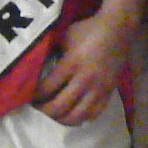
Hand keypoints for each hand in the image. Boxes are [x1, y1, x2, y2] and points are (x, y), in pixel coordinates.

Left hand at [34, 9, 128, 125]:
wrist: (118, 29)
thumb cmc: (88, 30)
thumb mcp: (64, 36)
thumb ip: (52, 52)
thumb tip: (38, 67)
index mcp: (71, 64)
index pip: (47, 88)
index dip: (35, 96)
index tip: (30, 95)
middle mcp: (85, 80)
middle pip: (60, 107)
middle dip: (45, 111)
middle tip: (39, 107)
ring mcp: (99, 88)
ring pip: (77, 116)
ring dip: (62, 119)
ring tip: (55, 113)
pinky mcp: (109, 92)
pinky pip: (94, 114)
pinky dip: (82, 118)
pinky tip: (74, 113)